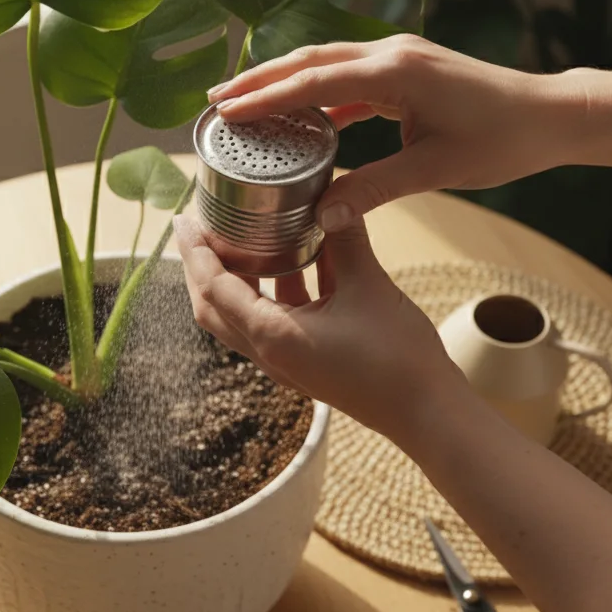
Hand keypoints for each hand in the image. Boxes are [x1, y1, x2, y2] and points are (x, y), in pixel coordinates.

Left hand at [173, 214, 466, 442]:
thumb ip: (346, 239)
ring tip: (241, 238)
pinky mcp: (306, 362)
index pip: (214, 288)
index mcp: (272, 335)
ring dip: (235, 279)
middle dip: (201, 267)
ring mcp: (287, 361)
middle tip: (201, 228)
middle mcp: (270, 352)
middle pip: (214, 306)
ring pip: (241, 315)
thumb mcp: (370, 287)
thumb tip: (334, 199)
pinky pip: (273, 321)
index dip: (196, 252)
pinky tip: (294, 260)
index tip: (184, 220)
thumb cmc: (398, 359)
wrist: (427, 412)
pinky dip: (272, 291)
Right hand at [209, 34, 583, 231]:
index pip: (314, 83)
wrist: (553, 115)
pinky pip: (350, 76)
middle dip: (260, 81)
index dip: (265, 99)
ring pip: (327, 64)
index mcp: (396, 72)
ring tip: (244, 103)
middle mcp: (393, 54)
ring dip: (284, 82)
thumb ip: (375, 189)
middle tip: (215, 103)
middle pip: (310, 61)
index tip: (225, 113)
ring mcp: (400, 57)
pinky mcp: (408, 69)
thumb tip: (321, 215)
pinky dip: (319, 93)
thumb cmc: (504, 140)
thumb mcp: (436, 169)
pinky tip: (302, 117)